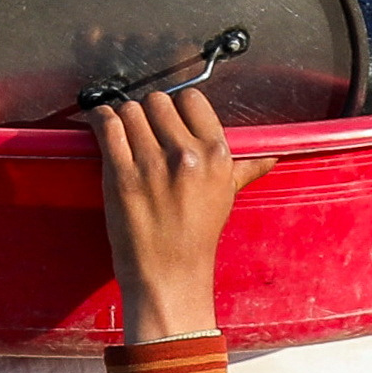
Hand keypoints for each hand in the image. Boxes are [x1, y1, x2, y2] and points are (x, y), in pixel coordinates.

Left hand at [87, 89, 275, 344]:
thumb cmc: (196, 236)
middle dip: (148, 112)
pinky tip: (101, 126)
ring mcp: (152, 164)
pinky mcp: (121, 175)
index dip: (177, 106)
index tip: (168, 120)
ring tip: (123, 134)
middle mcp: (186, 155)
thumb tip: (270, 155)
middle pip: (157, 101)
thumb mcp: (225, 196)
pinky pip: (107, 127)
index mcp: (216, 154)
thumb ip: (244, 168)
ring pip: (130, 111)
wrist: (169, 273)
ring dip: (123, 118)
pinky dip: (100, 121)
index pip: (191, 99)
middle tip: (144, 131)